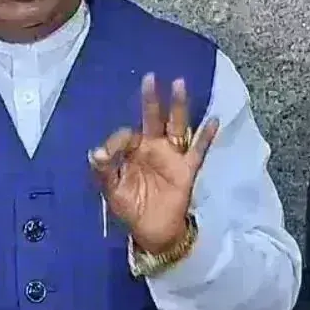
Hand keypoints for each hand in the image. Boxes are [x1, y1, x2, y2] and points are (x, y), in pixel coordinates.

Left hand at [89, 73, 219, 253]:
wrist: (152, 231)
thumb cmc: (130, 207)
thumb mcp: (111, 190)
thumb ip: (103, 171)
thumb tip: (95, 152)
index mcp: (131, 150)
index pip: (126, 134)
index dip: (118, 141)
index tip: (108, 154)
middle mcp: (151, 147)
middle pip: (152, 118)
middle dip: (151, 99)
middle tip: (150, 77)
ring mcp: (170, 156)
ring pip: (175, 126)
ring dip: (178, 106)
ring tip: (180, 84)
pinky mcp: (186, 169)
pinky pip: (198, 150)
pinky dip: (206, 136)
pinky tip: (213, 120)